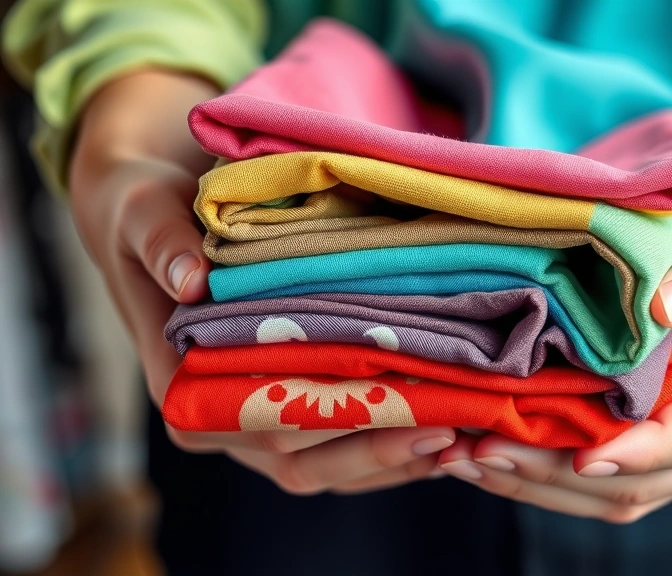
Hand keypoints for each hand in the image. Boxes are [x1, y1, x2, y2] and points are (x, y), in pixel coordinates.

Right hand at [69, 70, 454, 494]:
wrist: (156, 218)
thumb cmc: (150, 216)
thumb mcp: (144, 212)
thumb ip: (162, 242)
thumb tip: (190, 279)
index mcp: (180, 389)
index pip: (262, 426)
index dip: (333, 430)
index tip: (402, 415)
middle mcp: (217, 421)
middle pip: (305, 459)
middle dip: (380, 450)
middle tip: (451, 430)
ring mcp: (254, 422)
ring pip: (331, 466)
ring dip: (394, 459)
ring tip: (462, 438)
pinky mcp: (287, 410)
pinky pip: (342, 445)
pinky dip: (391, 445)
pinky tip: (445, 428)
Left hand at [434, 46, 671, 521]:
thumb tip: (654, 304)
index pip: (666, 448)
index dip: (594, 454)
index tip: (518, 445)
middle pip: (626, 486)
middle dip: (541, 475)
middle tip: (459, 452)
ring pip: (617, 489)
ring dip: (541, 478)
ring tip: (463, 455)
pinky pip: (624, 461)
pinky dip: (563, 458)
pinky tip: (509, 435)